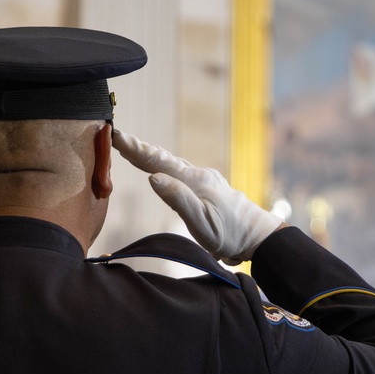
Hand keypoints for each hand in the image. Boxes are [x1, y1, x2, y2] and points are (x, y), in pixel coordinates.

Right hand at [112, 129, 282, 264]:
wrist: (258, 238)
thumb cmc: (231, 234)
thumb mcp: (201, 222)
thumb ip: (178, 199)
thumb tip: (152, 176)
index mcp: (194, 181)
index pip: (158, 162)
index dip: (135, 149)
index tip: (116, 135)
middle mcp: (199, 176)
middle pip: (163, 159)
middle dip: (138, 149)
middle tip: (116, 138)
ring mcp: (205, 181)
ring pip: (172, 165)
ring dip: (151, 157)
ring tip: (132, 150)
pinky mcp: (208, 190)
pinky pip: (181, 174)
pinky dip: (165, 168)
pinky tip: (162, 171)